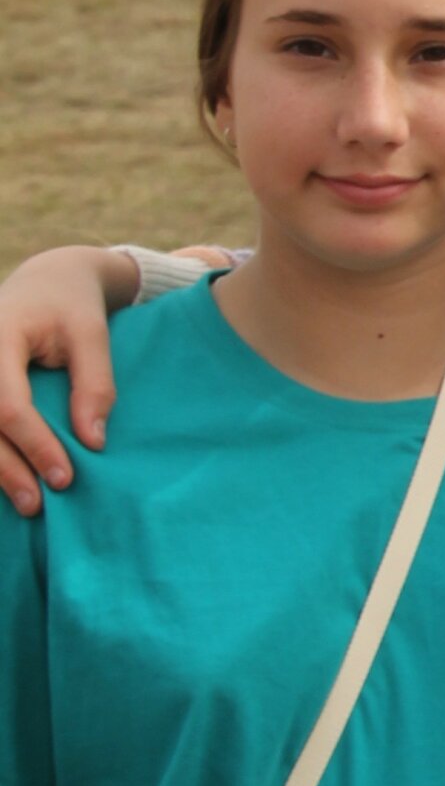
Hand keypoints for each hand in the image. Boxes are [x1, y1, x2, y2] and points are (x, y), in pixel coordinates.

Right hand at [0, 246, 136, 514]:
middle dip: (7, 469)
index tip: (64, 477)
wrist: (44, 281)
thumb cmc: (71, 306)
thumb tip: (94, 442)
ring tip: (25, 503)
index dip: (35, 444)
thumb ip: (94, 383)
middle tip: (37, 505)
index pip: (9, 406)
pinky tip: (6, 480)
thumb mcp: (92, 333)